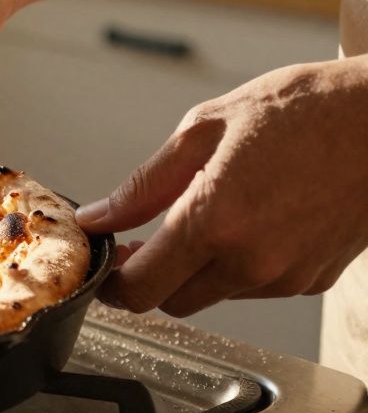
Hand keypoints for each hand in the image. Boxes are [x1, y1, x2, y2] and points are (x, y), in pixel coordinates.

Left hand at [78, 57, 367, 315]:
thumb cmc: (306, 110)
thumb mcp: (205, 129)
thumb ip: (144, 185)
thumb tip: (98, 217)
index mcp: (214, 222)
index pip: (139, 290)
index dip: (112, 282)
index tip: (107, 261)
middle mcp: (251, 262)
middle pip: (171, 302)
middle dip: (151, 276)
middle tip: (145, 237)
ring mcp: (287, 276)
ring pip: (214, 295)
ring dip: (197, 269)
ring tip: (210, 212)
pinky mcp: (314, 280)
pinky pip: (256, 286)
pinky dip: (239, 264)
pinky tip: (252, 218)